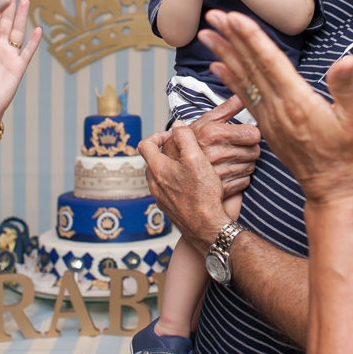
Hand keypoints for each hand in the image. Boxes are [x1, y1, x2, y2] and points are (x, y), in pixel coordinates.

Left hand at [140, 126, 230, 253]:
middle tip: (181, 151)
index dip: (157, 136)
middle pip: (152, 162)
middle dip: (165, 152)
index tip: (171, 136)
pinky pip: (167, 191)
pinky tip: (191, 186)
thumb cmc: (203, 195)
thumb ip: (185, 138)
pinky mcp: (169, 209)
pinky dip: (175, 184)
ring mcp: (161, 199)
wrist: (207, 227)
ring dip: (170, 169)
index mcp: (158, 169)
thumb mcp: (196, 158)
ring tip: (188, 168)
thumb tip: (177, 125)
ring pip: (160, 177)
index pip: (145, 145)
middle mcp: (155, 185)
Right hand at [154, 96, 260, 195]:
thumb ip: (226, 109)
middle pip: (255, 151)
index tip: (247, 134)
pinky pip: (245, 181)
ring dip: (245, 163)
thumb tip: (242, 96)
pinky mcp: (221, 189)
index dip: (252, 134)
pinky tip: (229, 171)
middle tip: (239, 147)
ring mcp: (219, 173)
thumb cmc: (188, 144)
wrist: (170, 172)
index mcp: (212, 134)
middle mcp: (216, 154)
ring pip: (251, 166)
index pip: (253, 134)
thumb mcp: (204, 122)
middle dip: (249, 148)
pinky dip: (240, 177)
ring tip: (231, 158)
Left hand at [197, 10, 352, 204]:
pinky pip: (244, 98)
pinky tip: (217, 66)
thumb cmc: (350, 155)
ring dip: (224, 54)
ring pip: (243, 79)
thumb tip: (347, 60)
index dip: (251, 38)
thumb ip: (347, 88)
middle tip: (213, 15)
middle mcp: (278, 108)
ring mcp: (270, 118)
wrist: (334, 190)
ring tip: (207, 33)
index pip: (270, 62)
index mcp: (299, 101)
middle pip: (251, 66)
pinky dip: (229, 80)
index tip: (234, 18)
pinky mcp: (267, 127)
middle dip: (230, 38)